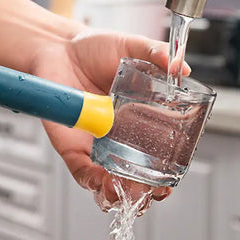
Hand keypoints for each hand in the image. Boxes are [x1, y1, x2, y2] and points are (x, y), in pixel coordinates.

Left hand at [31, 30, 190, 211]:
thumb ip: (156, 53)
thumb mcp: (130, 46)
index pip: (159, 153)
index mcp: (140, 118)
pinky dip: (92, 181)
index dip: (167, 171)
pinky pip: (81, 170)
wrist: (57, 48)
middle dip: (146, 191)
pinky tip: (103, 183)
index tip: (171, 180)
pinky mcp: (71, 145)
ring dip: (120, 193)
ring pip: (109, 180)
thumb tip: (182, 69)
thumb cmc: (93, 49)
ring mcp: (95, 143)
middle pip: (136, 174)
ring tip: (128, 193)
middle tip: (153, 192)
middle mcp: (119, 136)